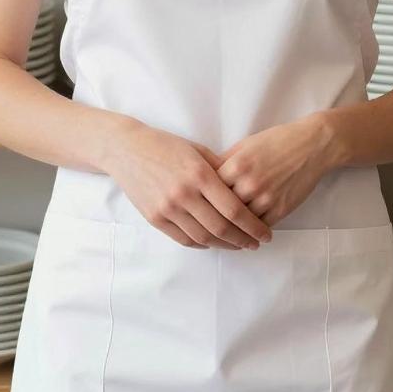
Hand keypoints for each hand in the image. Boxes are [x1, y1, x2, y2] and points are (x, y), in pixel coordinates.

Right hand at [106, 121, 274, 249]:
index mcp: (199, 174)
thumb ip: (220, 170)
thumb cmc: (166, 145)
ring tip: (239, 245)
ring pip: (204, 238)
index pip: (233, 209)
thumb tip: (245, 189)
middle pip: (221, 228)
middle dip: (244, 240)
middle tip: (257, 244)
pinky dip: (203, 244)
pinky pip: (184, 239)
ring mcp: (168, 209)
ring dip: (225, 246)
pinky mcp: (155, 218)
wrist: (127, 150)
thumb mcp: (197, 150)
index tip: (265, 233)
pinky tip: (214, 242)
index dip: (253, 226)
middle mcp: (184, 194)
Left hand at [215, 115, 332, 227]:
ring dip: (233, 225)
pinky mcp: (281, 210)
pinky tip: (246, 228)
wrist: (312, 146)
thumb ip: (226, 161)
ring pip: (240, 221)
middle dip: (216, 212)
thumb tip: (208, 177)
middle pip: (223, 207)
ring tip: (226, 227)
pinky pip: (259, 226)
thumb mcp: (246, 144)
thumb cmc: (277, 141)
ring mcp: (266, 199)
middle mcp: (250, 184)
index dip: (205, 194)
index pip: (210, 188)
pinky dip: (251, 228)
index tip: (201, 199)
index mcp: (237, 165)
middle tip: (209, 218)